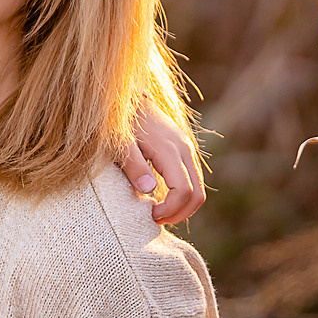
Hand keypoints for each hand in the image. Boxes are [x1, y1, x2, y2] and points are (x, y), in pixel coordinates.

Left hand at [120, 106, 205, 223]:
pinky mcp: (184, 149)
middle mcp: (184, 149)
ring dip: (183, 207)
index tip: (150, 215)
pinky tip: (162, 200)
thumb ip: (133, 165)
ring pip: (199, 189)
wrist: (127, 97)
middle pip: (198, 194)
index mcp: (169, 150)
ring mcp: (187, 149)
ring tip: (158, 213)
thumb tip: (148, 190)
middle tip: (155, 220)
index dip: (170, 210)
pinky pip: (193, 180)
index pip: (184, 191)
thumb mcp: (119, 144)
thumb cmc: (118, 122)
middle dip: (180, 214)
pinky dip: (183, 196)